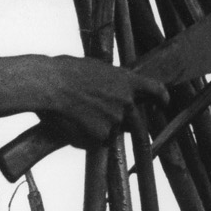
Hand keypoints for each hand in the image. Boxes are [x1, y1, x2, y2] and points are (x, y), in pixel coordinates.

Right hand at [33, 56, 164, 145]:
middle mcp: (127, 101)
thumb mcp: (95, 69)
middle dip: (124, 123)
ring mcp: (116, 120)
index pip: (155, 90)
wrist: (48, 84)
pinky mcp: (102, 135)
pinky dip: (86, 138)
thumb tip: (110, 88)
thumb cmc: (64, 71)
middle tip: (102, 119)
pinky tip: (71, 125)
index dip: (161, 98)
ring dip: (98, 128)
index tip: (162, 104)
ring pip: (111, 131)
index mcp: (127, 81)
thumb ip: (110, 81)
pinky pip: (96, 142)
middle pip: (134, 120)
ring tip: (75, 115)